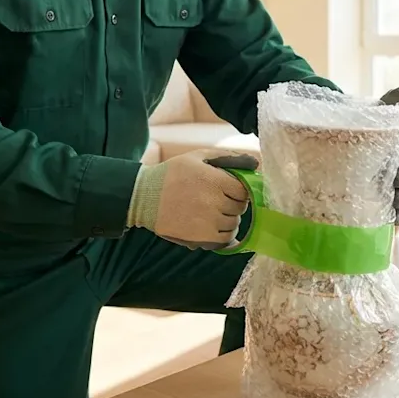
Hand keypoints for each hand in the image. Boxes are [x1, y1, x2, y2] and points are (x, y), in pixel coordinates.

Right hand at [126, 149, 259, 249]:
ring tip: (214, 213)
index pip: (243, 190)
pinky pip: (223, 240)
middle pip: (240, 208)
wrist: (144, 197)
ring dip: (228, 220)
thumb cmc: (173, 174)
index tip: (231, 190)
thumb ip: (228, 157)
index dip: (239, 190)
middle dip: (234, 204)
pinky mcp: (200, 238)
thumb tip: (255, 163)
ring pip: (233, 225)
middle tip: (220, 201)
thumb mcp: (198, 157)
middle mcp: (213, 202)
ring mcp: (207, 222)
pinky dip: (222, 235)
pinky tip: (211, 226)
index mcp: (214, 180)